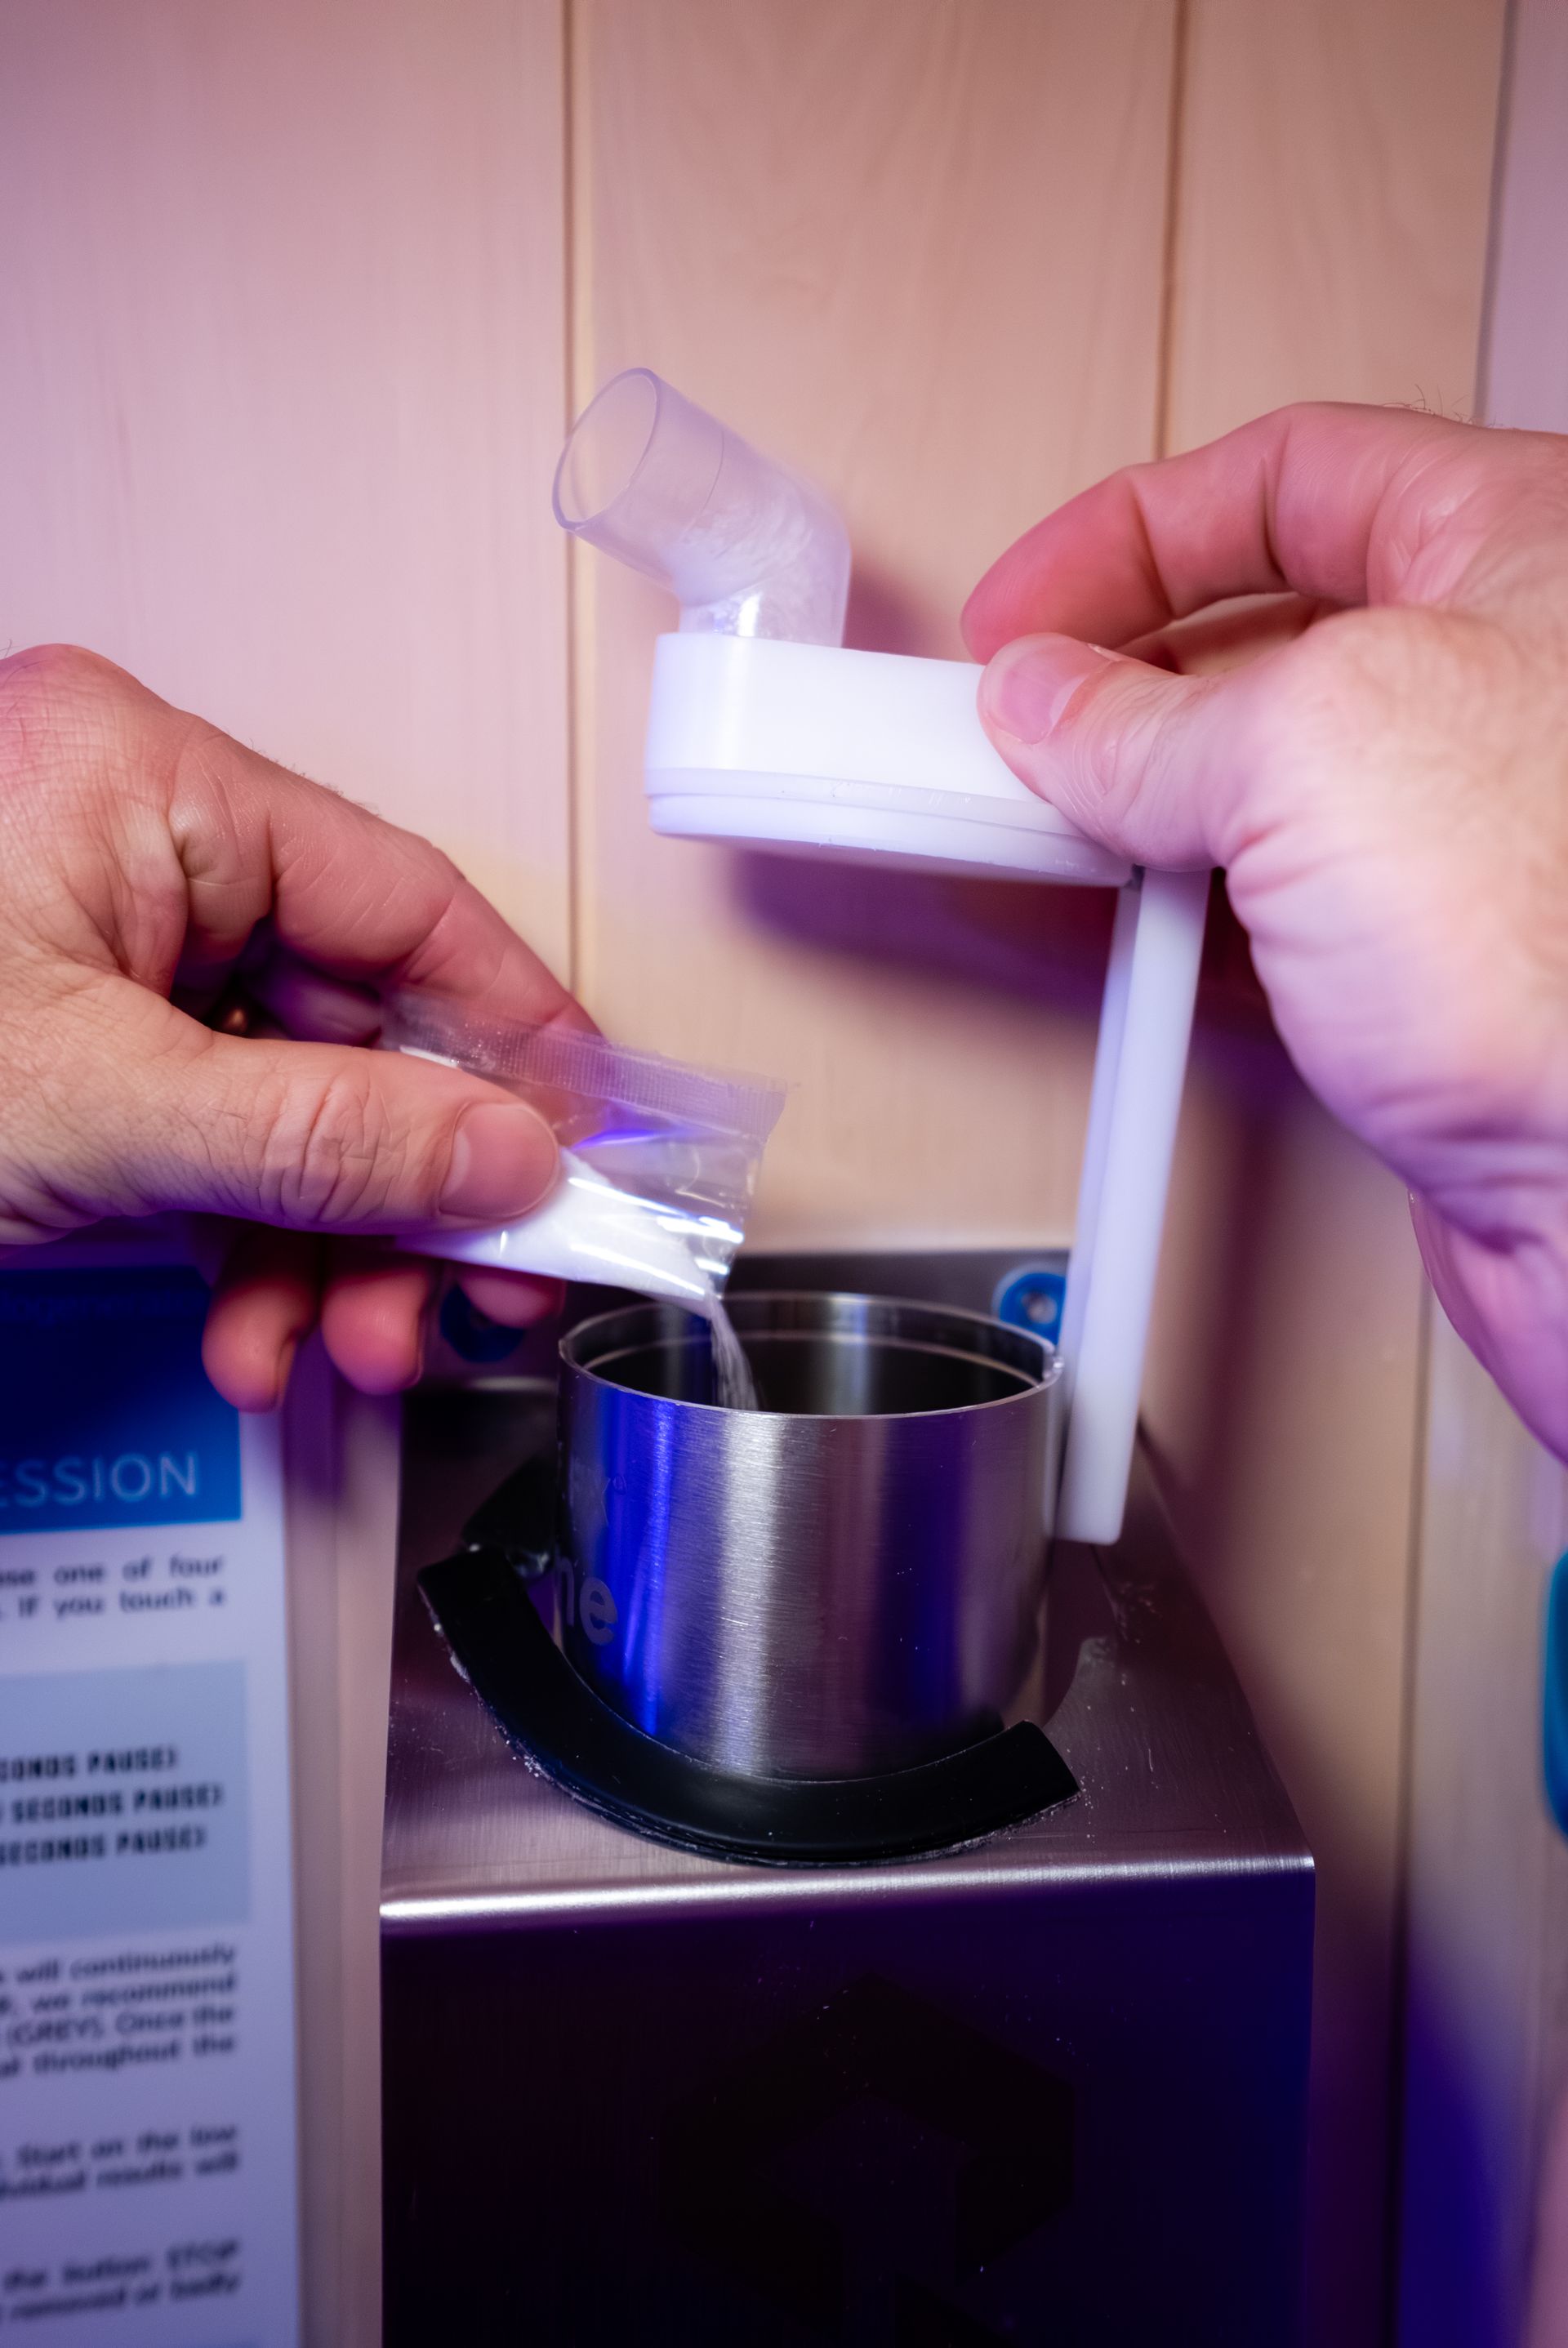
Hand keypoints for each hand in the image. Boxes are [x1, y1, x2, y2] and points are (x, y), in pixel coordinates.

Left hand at [0, 645, 585, 1407]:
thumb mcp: (103, 1116)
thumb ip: (333, 1137)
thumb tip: (515, 1154)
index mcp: (141, 777)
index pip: (404, 899)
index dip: (516, 1037)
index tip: (587, 1153)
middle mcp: (127, 834)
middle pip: (355, 1015)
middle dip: (405, 1186)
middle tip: (459, 1301)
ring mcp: (88, 933)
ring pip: (289, 1090)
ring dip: (327, 1241)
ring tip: (332, 1346)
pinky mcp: (58, 1025)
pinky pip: (208, 1123)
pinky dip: (244, 1238)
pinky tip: (251, 1329)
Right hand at [965, 403, 1567, 1459]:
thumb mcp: (1312, 749)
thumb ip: (1151, 715)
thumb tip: (1054, 707)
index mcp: (1528, 548)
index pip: (1297, 475)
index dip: (1135, 531)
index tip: (1028, 606)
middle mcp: (1517, 678)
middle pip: (1274, 628)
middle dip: (1128, 674)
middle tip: (1023, 724)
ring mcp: (1479, 828)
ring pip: (1270, 781)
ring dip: (1149, 804)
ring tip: (1053, 827)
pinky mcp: (1445, 960)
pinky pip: (1283, 903)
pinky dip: (1188, 910)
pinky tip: (1126, 926)